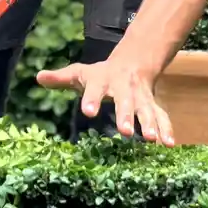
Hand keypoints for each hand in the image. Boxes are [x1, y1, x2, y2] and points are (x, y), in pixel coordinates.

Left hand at [36, 49, 174, 145]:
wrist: (133, 63)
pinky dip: (167, 129)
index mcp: (103, 79)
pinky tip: (169, 145)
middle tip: (125, 131)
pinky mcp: (152, 106)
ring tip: (151, 139)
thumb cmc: (100, 75)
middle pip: (125, 101)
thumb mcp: (80, 73)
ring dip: (149, 124)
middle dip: (126, 115)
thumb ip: (60, 78)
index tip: (87, 112)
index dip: (91, 99)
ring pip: (146, 110)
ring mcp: (141, 97)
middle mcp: (124, 88)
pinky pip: (162, 116)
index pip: (95, 88)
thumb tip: (38, 77)